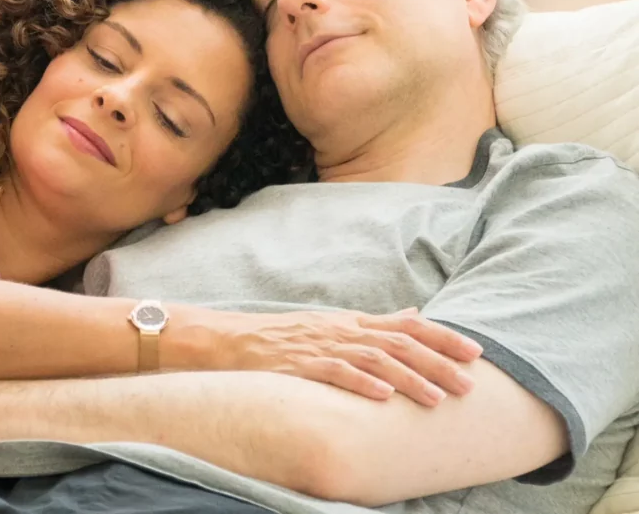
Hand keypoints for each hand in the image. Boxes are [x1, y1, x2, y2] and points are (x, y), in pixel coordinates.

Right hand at [193, 308, 481, 405]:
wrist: (235, 340)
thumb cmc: (289, 336)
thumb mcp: (337, 324)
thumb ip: (378, 323)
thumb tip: (416, 313)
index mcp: (355, 322)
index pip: (408, 326)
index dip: (442, 338)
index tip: (475, 352)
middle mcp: (344, 331)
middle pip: (399, 343)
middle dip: (437, 362)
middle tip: (469, 384)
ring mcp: (323, 346)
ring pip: (374, 359)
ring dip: (409, 378)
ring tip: (438, 399)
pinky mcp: (301, 365)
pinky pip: (335, 372)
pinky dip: (361, 383)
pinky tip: (384, 396)